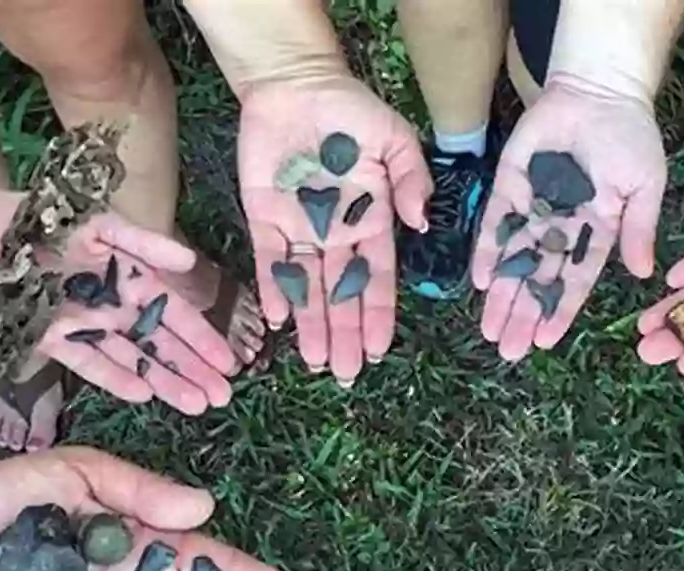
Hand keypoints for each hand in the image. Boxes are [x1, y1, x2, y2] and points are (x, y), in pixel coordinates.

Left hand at [0, 194, 238, 413]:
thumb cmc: (47, 221)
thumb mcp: (104, 225)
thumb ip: (146, 243)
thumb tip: (189, 262)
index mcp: (133, 280)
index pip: (177, 316)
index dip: (204, 340)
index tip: (230, 363)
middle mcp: (115, 309)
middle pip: (162, 346)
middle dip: (194, 371)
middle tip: (223, 396)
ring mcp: (87, 329)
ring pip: (134, 360)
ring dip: (166, 383)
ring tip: (196, 405)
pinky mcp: (53, 342)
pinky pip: (89, 364)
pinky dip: (115, 379)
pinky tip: (143, 394)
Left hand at [236, 75, 430, 384]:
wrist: (296, 84)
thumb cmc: (351, 109)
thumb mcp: (394, 138)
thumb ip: (412, 179)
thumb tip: (420, 222)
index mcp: (371, 219)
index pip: (377, 276)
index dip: (378, 312)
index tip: (381, 347)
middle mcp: (336, 234)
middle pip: (342, 293)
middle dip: (346, 333)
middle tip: (348, 373)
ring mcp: (299, 229)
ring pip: (307, 287)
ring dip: (312, 325)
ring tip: (318, 363)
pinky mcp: (264, 218)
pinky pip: (268, 262)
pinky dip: (272, 289)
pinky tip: (277, 320)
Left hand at [471, 79, 664, 360]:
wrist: (600, 87)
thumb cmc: (631, 135)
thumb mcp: (646, 186)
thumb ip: (640, 229)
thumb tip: (645, 275)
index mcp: (596, 232)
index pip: (575, 281)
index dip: (560, 312)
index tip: (544, 342)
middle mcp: (561, 227)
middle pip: (539, 279)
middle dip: (523, 314)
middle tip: (506, 350)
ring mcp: (534, 207)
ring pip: (514, 260)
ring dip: (501, 294)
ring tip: (488, 329)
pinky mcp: (509, 185)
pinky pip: (495, 223)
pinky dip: (486, 251)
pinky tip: (479, 280)